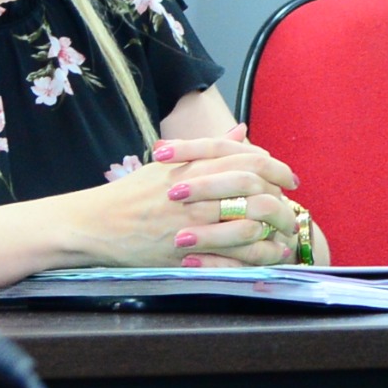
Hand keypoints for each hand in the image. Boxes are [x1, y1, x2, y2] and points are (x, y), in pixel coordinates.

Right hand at [62, 136, 317, 267]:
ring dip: (273, 229)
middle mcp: (196, 192)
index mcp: (192, 166)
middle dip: (282, 200)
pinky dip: (256, 256)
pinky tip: (268, 256)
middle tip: (292, 208)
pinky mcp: (186, 252)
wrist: (94, 225)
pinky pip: (232, 256)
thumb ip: (208, 149)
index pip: (248, 160)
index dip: (276, 167)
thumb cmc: (130, 194)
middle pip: (255, 190)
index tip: (289, 178)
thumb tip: (241, 131)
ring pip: (248, 223)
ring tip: (284, 233)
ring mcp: (191, 223)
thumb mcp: (168, 164)